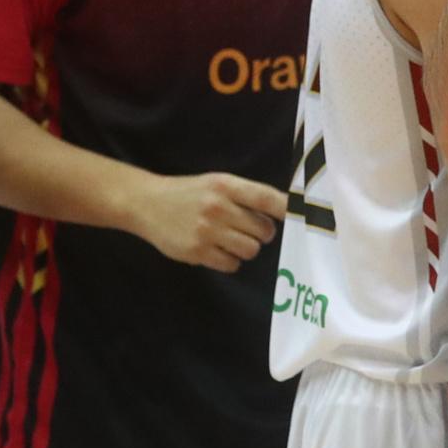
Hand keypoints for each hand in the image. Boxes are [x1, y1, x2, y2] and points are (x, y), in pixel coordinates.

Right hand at [130, 172, 285, 272]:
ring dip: (247, 248)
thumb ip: (247, 195)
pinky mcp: (195, 252)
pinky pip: (232, 264)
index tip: (301, 218)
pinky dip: (230, 260)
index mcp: (225, 186)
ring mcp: (205, 231)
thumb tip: (288, 210)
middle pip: (264, 231)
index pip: (267, 199)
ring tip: (232, 239)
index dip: (288, 211)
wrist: (145, 203)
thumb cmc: (189, 193)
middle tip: (249, 229)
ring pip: (251, 250)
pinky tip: (217, 250)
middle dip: (262, 233)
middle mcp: (217, 207)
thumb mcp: (217, 183)